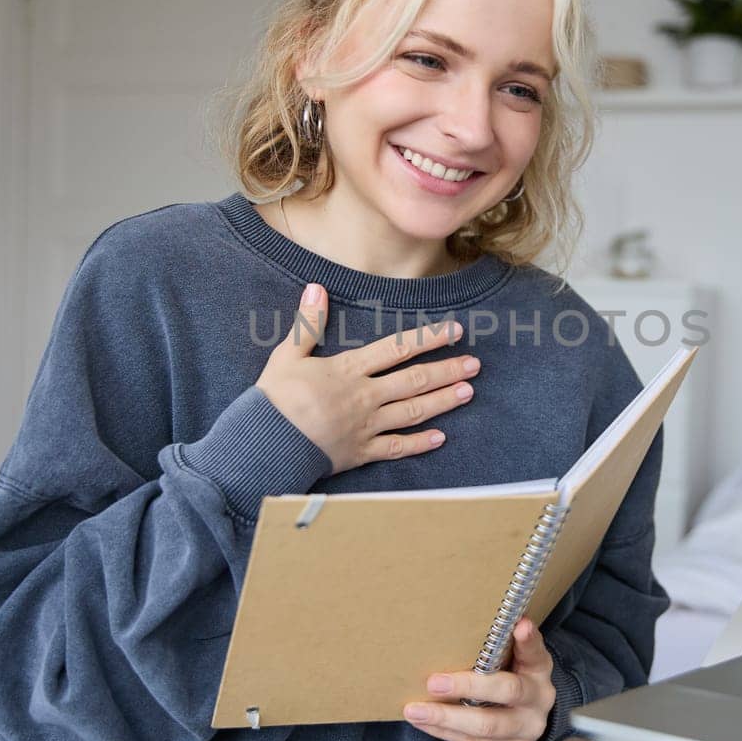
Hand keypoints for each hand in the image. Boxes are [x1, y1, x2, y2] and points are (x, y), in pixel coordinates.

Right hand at [255, 283, 479, 475]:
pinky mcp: (361, 452)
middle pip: (414, 381)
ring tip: (468, 392)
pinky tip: (441, 438)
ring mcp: (366, 426)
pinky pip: (397, 448)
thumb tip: (316, 289)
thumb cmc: (275, 399)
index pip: (397, 349)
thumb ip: (308, 324)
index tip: (454, 330)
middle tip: (475, 365)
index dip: (428, 338)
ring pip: (413, 411)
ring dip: (443, 401)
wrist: (266, 444)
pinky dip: (420, 443)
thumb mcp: (287, 355)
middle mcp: (365, 397)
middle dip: (447, 371)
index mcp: (349, 370)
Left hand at [403, 618, 556, 740]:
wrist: (530, 717)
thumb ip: (498, 643)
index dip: (528, 640)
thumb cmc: (510, 676)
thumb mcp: (512, 657)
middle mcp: (539, 699)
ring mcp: (527, 729)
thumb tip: (473, 624)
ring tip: (414, 710)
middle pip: (507, 691)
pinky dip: (445, 733)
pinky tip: (424, 722)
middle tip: (433, 682)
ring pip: (486, 726)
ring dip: (446, 718)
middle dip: (468, 687)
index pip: (535, 651)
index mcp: (539, 668)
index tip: (519, 626)